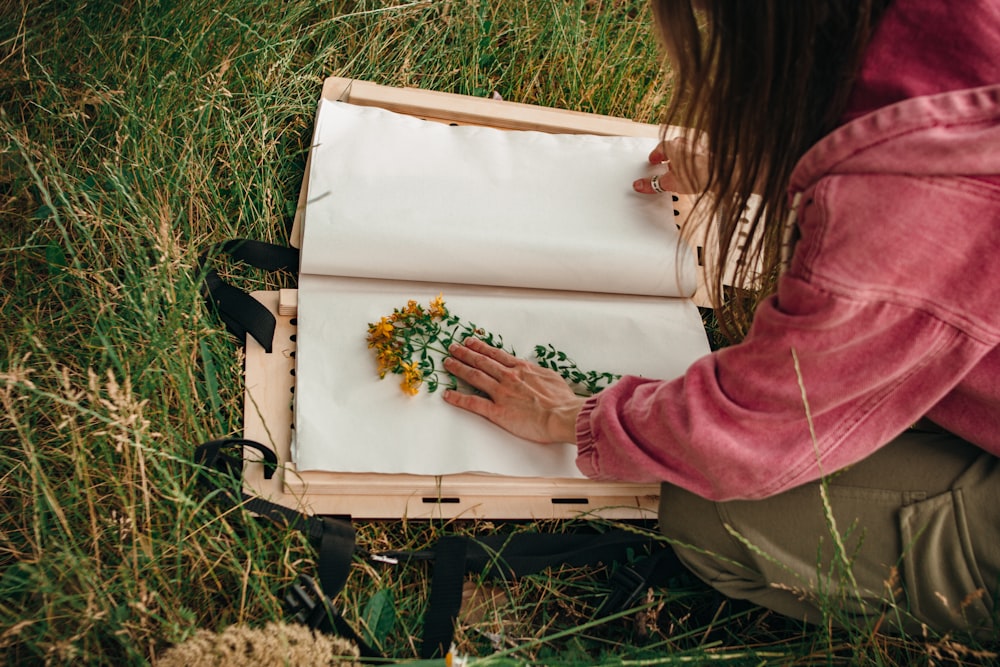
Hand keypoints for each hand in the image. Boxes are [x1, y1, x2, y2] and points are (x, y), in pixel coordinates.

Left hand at [442, 337, 586, 443]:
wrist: (562, 414)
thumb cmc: (562, 399)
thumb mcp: (550, 377)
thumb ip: (536, 373)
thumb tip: (533, 372)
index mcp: (521, 368)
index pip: (495, 354)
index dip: (480, 347)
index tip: (470, 342)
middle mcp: (508, 377)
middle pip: (481, 361)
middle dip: (465, 353)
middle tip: (452, 347)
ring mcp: (501, 393)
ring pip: (475, 376)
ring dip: (459, 368)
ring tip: (448, 363)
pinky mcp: (497, 411)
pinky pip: (473, 403)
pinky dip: (458, 398)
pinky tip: (448, 395)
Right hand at [632, 136, 709, 195]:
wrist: (721, 173)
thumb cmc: (697, 173)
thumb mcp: (670, 182)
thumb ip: (654, 184)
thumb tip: (639, 185)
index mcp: (673, 146)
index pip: (660, 147)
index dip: (655, 155)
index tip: (653, 160)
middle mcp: (685, 143)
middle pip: (672, 146)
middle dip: (667, 155)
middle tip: (663, 164)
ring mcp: (698, 146)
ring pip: (685, 150)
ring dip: (680, 158)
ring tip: (678, 170)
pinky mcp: (708, 153)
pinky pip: (696, 154)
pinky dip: (691, 161)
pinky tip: (693, 171)